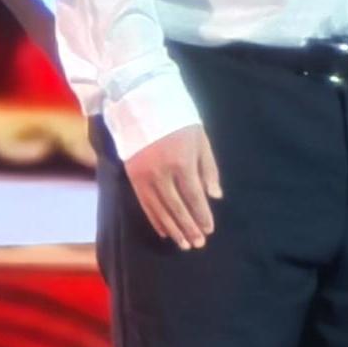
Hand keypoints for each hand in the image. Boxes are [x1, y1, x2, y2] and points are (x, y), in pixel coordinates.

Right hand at [124, 123, 220, 250]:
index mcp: (181, 163)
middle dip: (189, 227)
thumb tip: (215, 196)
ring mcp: (144, 176)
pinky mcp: (132, 176)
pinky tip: (164, 231)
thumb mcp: (200, 139)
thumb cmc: (177, 119)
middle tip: (198, 243)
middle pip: (177, 207)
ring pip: (160, 209)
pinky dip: (155, 219)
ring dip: (173, 228)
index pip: (194, 197)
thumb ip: (208, 168)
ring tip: (183, 244)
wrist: (141, 103)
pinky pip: (145, 203)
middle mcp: (161, 173)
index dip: (202, 215)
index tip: (209, 230)